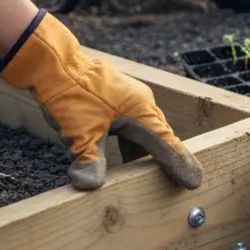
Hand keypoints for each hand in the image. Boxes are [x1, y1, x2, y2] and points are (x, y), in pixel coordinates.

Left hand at [0, 11, 202, 189]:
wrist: (55, 64)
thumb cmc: (71, 94)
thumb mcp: (80, 133)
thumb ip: (90, 160)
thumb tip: (90, 186)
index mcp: (141, 111)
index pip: (166, 144)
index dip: (180, 164)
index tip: (194, 182)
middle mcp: (142, 103)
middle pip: (162, 137)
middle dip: (170, 159)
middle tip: (184, 181)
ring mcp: (132, 98)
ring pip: (148, 131)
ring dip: (150, 152)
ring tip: (155, 175)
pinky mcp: (120, 98)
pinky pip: (136, 124)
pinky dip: (136, 142)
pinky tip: (129, 157)